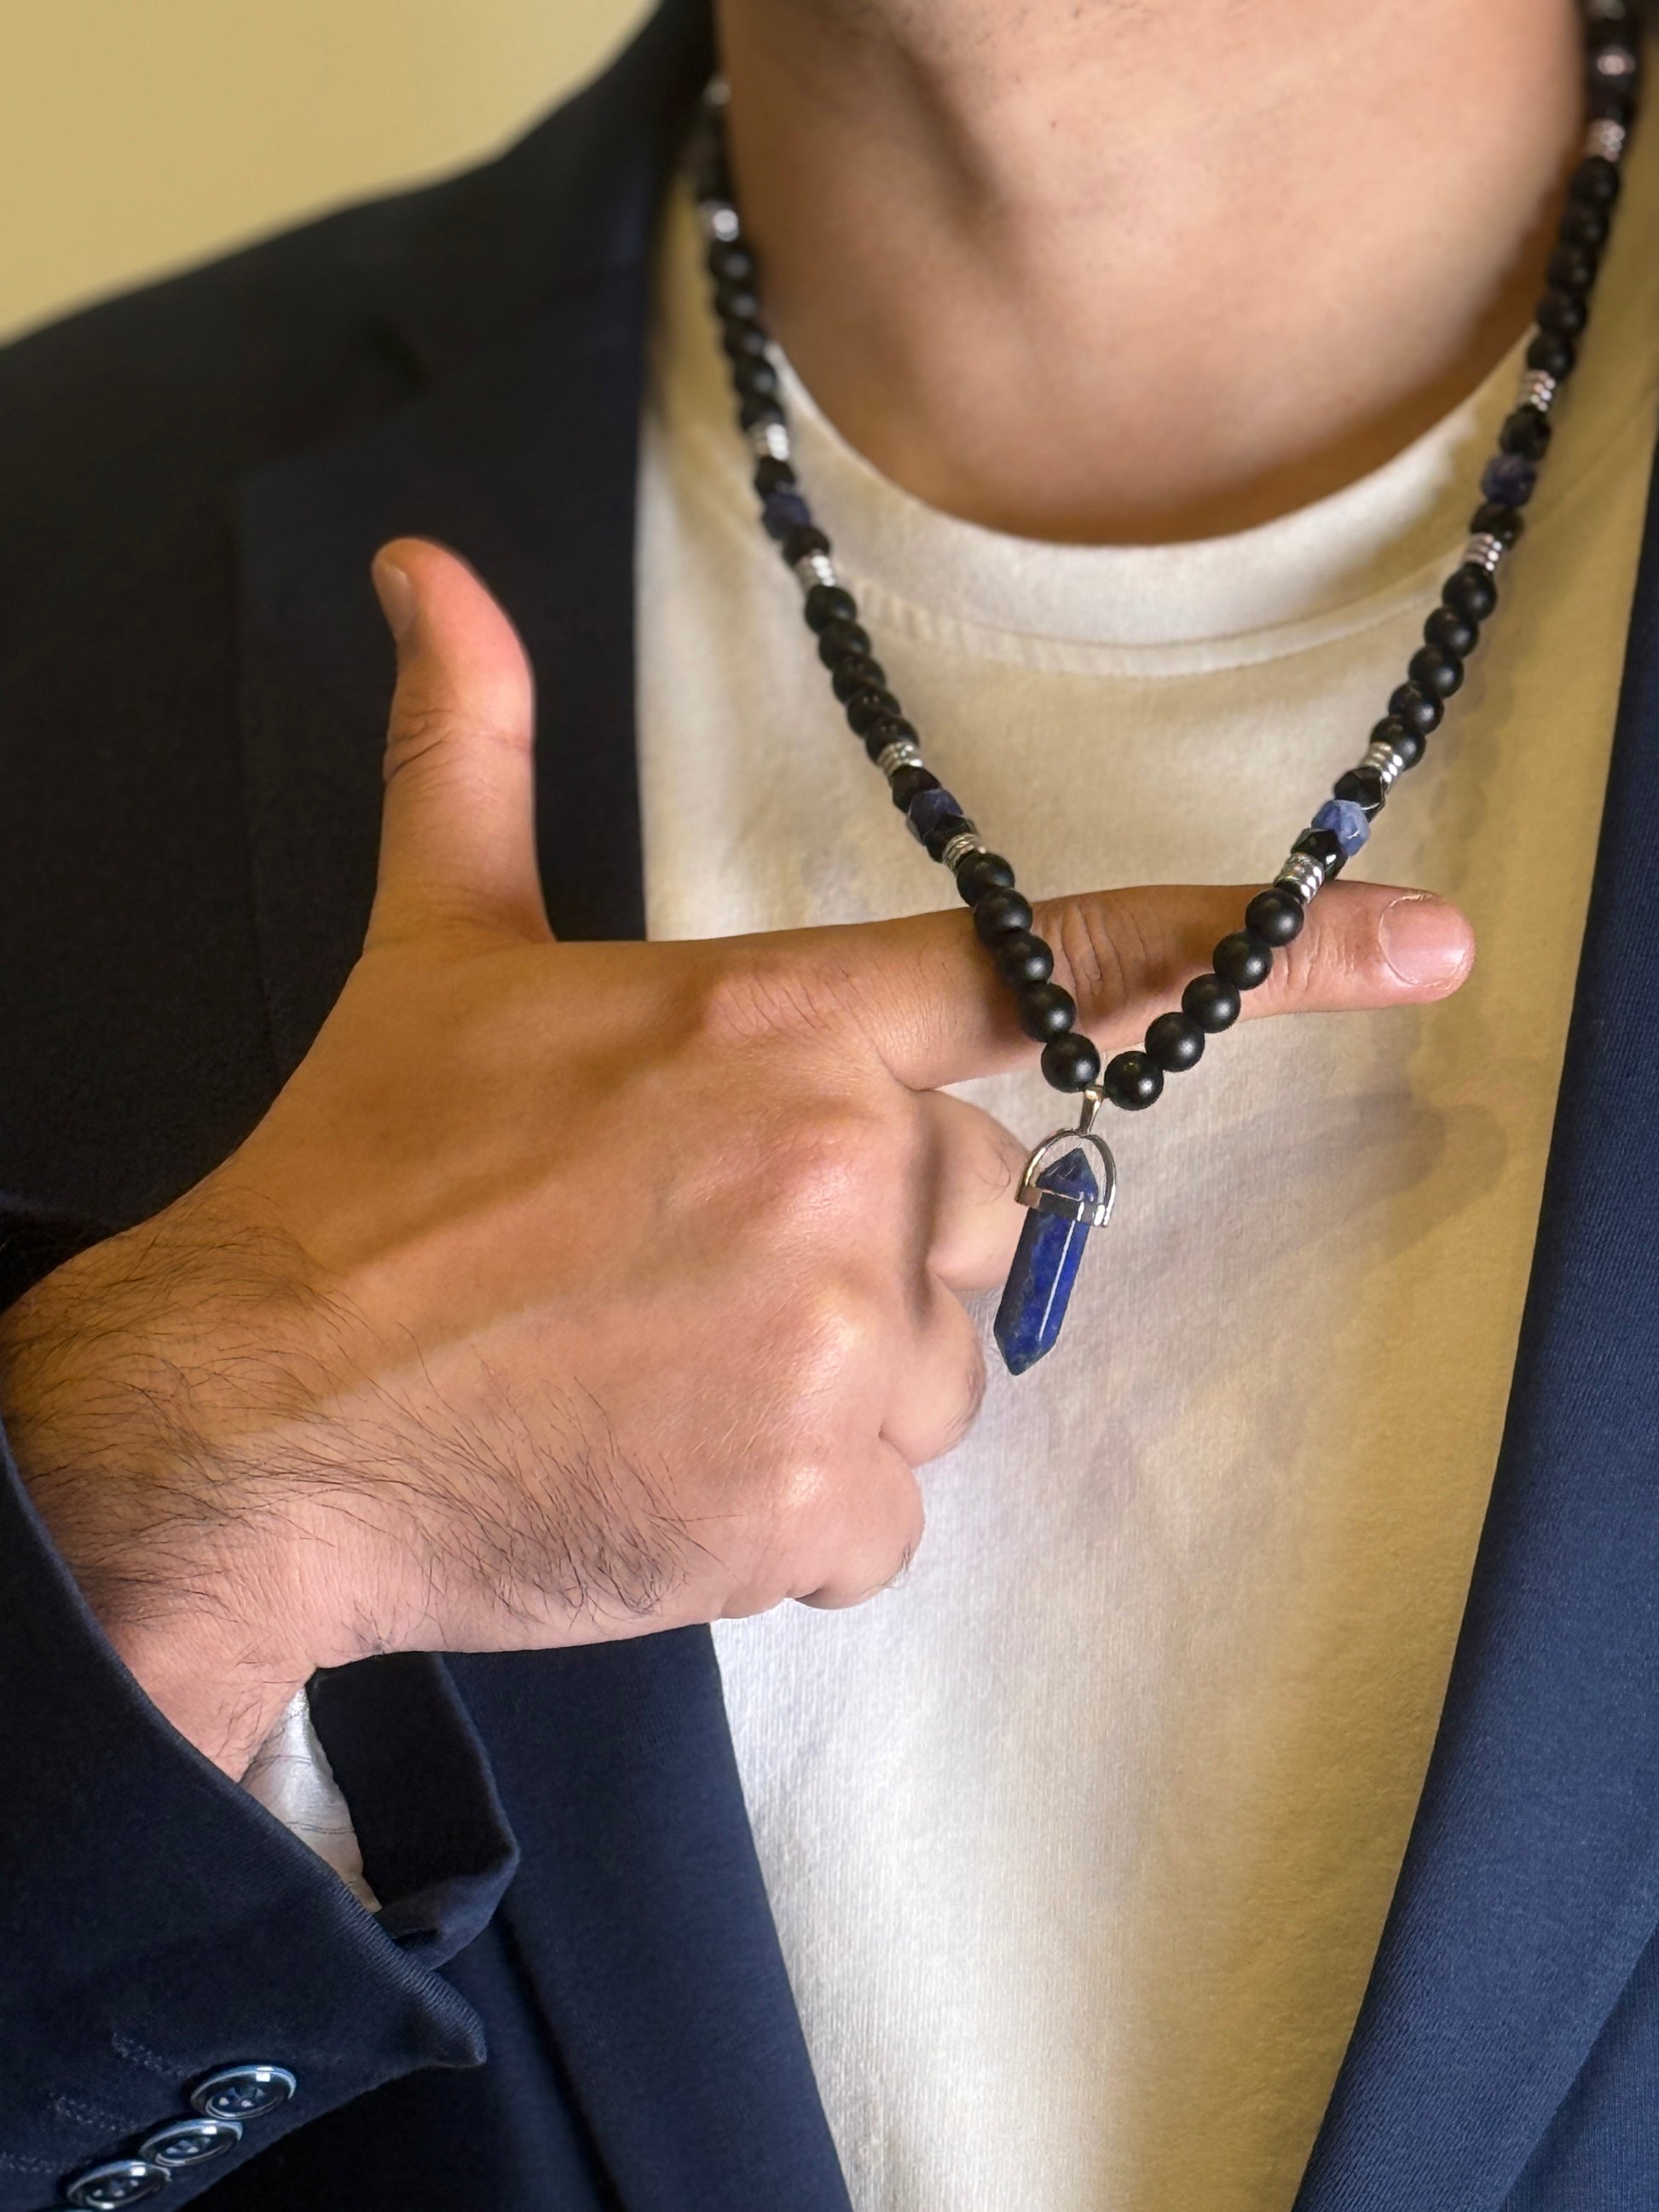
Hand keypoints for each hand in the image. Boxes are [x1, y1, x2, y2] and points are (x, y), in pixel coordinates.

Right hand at [0, 541, 1473, 1774]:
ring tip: (658, 1367)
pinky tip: (663, 1464)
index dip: (1266, 952)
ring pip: (930, 1368)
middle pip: (977, 1211)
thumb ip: (469, 747)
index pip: (1056, 967)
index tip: (1430, 947)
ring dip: (825, 1379)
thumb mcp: (436, 949)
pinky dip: (792, 1503)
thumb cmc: (358, 1180)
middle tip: (690, 1266)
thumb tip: (424, 570)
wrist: (259, 1413)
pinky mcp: (810, 1500)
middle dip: (867, 1242)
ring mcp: (833, 1342)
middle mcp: (836, 1169)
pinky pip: (881, 1512)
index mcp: (774, 1022)